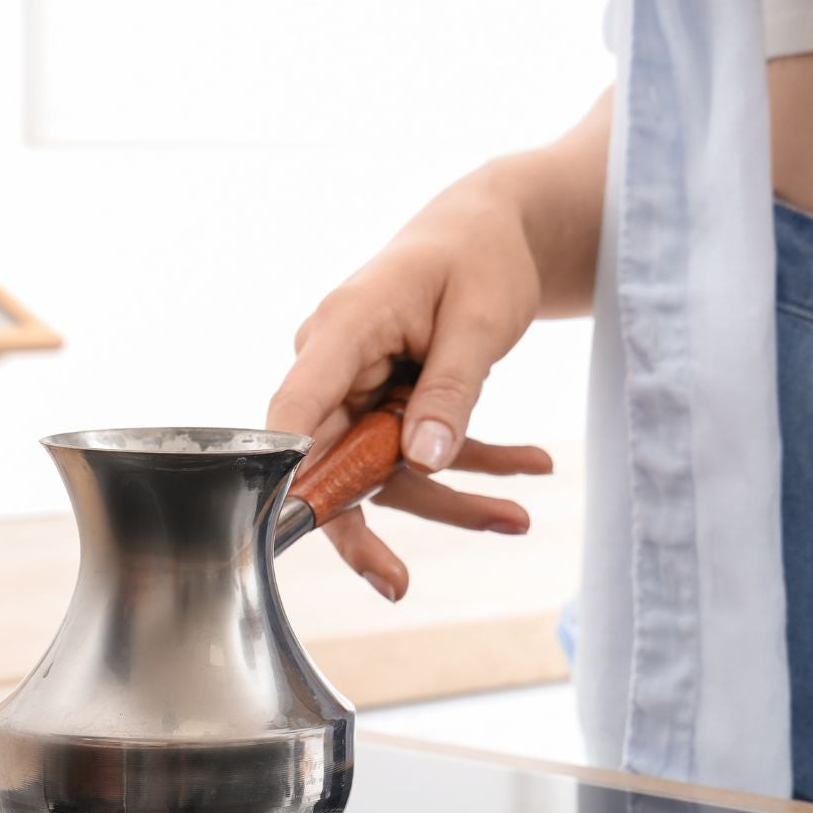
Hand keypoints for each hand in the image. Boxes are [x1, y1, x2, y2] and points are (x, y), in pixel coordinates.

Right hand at [267, 167, 553, 602]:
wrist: (490, 229)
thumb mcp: (479, 320)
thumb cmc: (479, 257)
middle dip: (372, 524)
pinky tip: (528, 467)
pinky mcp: (388, 402)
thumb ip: (451, 390)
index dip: (284, 473)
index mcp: (342, 330)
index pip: (292, 411)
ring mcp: (359, 387)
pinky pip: (418, 450)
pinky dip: (472, 463)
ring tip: (520, 517)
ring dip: (452, 497)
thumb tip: (424, 460)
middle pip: (330, 459)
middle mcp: (336, 365)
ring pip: (384, 468)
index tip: (294, 527)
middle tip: (397, 584)